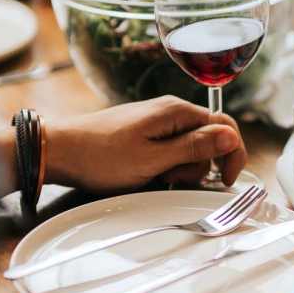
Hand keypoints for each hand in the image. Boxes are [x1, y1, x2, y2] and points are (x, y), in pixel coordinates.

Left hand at [44, 96, 247, 191]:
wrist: (60, 151)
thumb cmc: (100, 156)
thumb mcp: (153, 159)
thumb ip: (194, 148)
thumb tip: (231, 137)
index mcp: (176, 112)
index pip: (225, 127)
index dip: (232, 155)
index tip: (227, 180)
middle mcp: (170, 111)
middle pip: (208, 140)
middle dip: (198, 166)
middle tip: (171, 178)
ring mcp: (157, 122)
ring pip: (189, 149)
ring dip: (180, 169)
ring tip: (153, 176)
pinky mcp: (146, 133)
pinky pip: (170, 151)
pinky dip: (166, 166)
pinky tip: (148, 174)